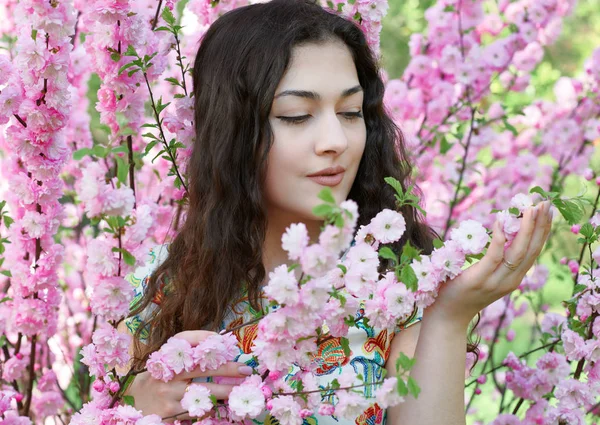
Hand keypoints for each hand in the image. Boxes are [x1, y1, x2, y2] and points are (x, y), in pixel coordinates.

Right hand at [124, 330, 251, 422]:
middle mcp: (168, 372)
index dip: (204, 336)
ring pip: (204, 391)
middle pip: (203, 367)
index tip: (222, 339)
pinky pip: (197, 408)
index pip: (185, 338)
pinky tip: (222, 404)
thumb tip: (220, 344)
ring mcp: (169, 393)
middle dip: (228, 368)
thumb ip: (189, 352)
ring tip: (241, 389)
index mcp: (166, 355)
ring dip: (226, 390)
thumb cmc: (160, 376)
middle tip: (246, 370)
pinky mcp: (171, 411)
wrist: (135, 400)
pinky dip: (211, 405)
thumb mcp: (168, 360)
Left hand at [427, 201, 552, 328]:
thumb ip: (495, 261)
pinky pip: (493, 257)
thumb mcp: (486, 276)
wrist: (447, 317)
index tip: (546, 209)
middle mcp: (510, 281)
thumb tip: (501, 233)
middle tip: (544, 203)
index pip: (534, 251)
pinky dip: (499, 239)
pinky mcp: (478, 279)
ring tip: (530, 209)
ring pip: (517, 253)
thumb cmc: (462, 292)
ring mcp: (495, 281)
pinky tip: (500, 221)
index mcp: (513, 278)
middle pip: (531, 250)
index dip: (542, 230)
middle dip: (540, 225)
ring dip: (526, 229)